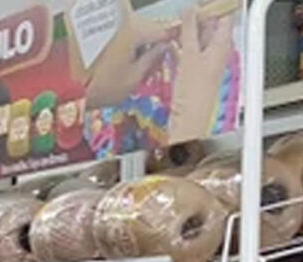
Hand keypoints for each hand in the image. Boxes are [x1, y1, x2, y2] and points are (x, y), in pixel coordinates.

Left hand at [73, 0, 171, 108]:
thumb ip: (153, 59)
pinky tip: (109, 62)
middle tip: (143, 69)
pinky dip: (116, 44)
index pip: (163, 32)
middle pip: (145, 28)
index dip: (166, 48)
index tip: (163, 62)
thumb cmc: (101, 87)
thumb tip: (164, 48)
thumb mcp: (134, 78)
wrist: (63, 88)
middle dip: (147, 46)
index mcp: (135, 29)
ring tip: (123, 68)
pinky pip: (112, 32)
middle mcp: (121, 20)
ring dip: (131, 45)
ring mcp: (104, 23)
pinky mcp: (90, 28)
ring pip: (129, 29)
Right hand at [168, 7, 233, 142]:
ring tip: (171, 26)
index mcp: (221, 45)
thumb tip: (189, 10)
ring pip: (197, 39)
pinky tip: (168, 44)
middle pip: (209, 27)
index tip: (195, 4)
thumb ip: (190, 30)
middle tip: (180, 13)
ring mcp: (204, 62)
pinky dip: (179, 45)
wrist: (188, 119)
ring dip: (185, 32)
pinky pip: (188, 52)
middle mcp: (216, 52)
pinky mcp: (193, 72)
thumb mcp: (190, 55)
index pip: (223, 16)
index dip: (211, 7)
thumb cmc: (193, 92)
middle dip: (195, 18)